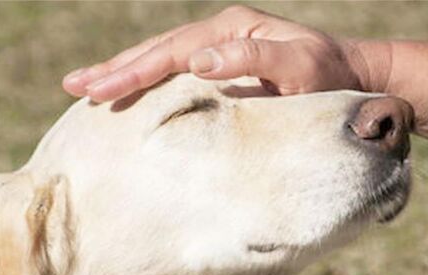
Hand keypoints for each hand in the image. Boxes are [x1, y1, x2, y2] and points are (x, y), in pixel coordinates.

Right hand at [62, 6, 372, 101]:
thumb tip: (197, 61)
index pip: (173, 50)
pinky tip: (134, 92)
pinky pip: (181, 73)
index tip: (99, 88)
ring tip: (89, 87)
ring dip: (127, 73)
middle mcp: (223, 33)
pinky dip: (152, 82)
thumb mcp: (301, 65)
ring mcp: (224, 47)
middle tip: (75, 86)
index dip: (134, 70)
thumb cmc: (330, 77)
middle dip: (117, 69)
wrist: (353, 76)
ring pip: (165, 59)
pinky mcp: (229, 65)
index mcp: (234, 30)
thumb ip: (255, 58)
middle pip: (160, 50)